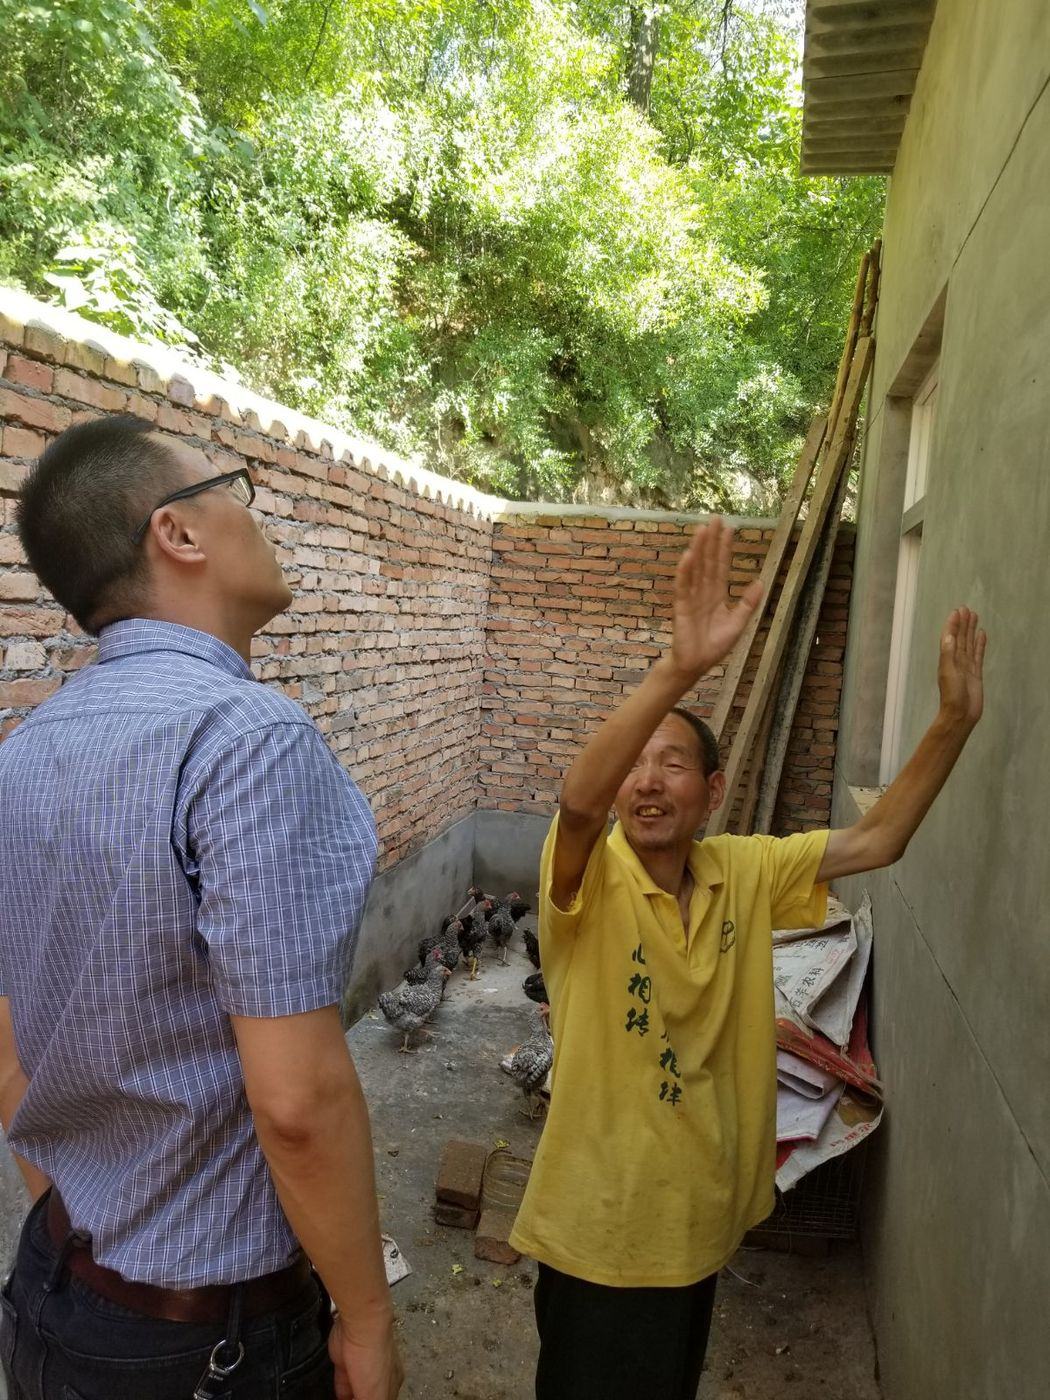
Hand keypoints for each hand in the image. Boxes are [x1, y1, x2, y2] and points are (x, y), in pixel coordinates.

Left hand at [329, 1311, 403, 1399]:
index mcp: (391, 1386)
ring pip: (353, 1397)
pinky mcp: (344, 1365)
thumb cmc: (375, 1357)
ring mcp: (360, 1371)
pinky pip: (340, 1388)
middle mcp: (378, 1379)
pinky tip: (327, 1399)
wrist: (360, 1325)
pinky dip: (337, 1397)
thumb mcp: (375, 1395)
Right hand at [668, 517, 763, 681]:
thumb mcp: (738, 623)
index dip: (726, 547)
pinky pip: (683, 586)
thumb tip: (761, 582)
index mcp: (718, 594)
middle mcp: (704, 591)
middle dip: (712, 540)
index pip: (722, 566)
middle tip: (715, 518)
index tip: (730, 528)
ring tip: (701, 530)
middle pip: (709, 561)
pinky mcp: (682, 607)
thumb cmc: (714, 646)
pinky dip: (684, 572)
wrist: (697, 664)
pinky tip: (687, 556)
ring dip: (698, 549)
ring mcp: (692, 597)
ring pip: (696, 568)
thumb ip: (748, 603)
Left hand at [937, 606, 985, 727]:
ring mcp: (966, 665)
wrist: (961, 714)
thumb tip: (948, 635)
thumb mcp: (948, 672)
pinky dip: (979, 644)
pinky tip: (982, 634)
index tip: (957, 611)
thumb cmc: (952, 694)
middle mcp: (956, 659)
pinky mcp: (976, 672)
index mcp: (947, 658)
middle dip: (962, 624)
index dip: (953, 625)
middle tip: (966, 608)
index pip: (950, 637)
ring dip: (970, 630)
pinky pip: (978, 654)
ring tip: (974, 616)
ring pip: (969, 643)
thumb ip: (948, 654)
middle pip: (960, 637)